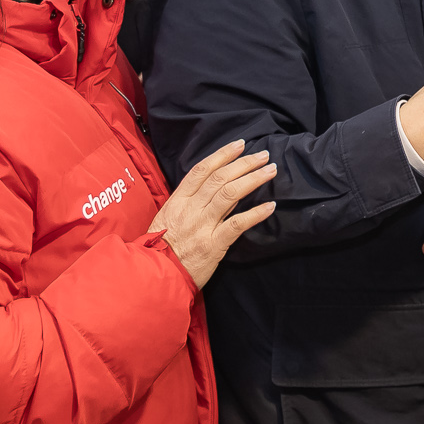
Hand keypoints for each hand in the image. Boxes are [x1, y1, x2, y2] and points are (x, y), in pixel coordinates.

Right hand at [148, 140, 277, 287]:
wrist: (153, 278)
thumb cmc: (160, 250)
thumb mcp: (167, 220)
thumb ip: (188, 203)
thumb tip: (213, 188)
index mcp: (177, 201)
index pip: (202, 170)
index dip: (222, 155)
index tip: (240, 145)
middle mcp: (190, 209)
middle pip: (221, 178)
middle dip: (245, 164)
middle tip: (264, 156)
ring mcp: (202, 226)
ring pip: (231, 194)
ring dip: (254, 179)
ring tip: (271, 171)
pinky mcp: (213, 245)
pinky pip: (238, 224)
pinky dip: (256, 213)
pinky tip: (270, 206)